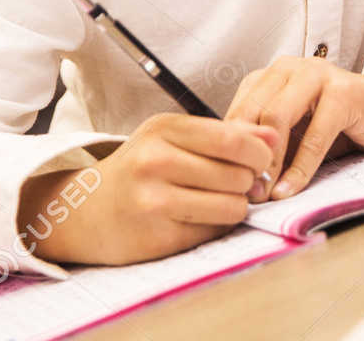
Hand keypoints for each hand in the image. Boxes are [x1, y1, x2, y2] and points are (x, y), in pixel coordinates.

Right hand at [17, 113, 277, 265]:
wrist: (88, 211)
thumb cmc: (141, 169)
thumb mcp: (175, 138)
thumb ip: (227, 135)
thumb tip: (275, 136)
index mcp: (163, 129)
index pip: (232, 139)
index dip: (259, 153)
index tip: (261, 160)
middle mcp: (155, 161)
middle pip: (237, 174)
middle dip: (251, 182)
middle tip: (244, 184)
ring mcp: (153, 200)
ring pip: (231, 205)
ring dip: (238, 206)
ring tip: (224, 200)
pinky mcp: (156, 235)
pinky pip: (213, 230)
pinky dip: (217, 225)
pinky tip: (201, 217)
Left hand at [226, 56, 363, 200]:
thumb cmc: (337, 123)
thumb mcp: (294, 131)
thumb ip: (267, 145)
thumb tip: (235, 178)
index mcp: (272, 74)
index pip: (238, 110)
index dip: (230, 148)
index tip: (228, 182)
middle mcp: (291, 67)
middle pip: (253, 112)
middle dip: (246, 156)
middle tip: (245, 191)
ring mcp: (318, 75)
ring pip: (278, 118)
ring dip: (269, 162)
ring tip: (265, 193)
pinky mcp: (344, 92)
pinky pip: (315, 135)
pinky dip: (300, 167)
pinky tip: (290, 189)